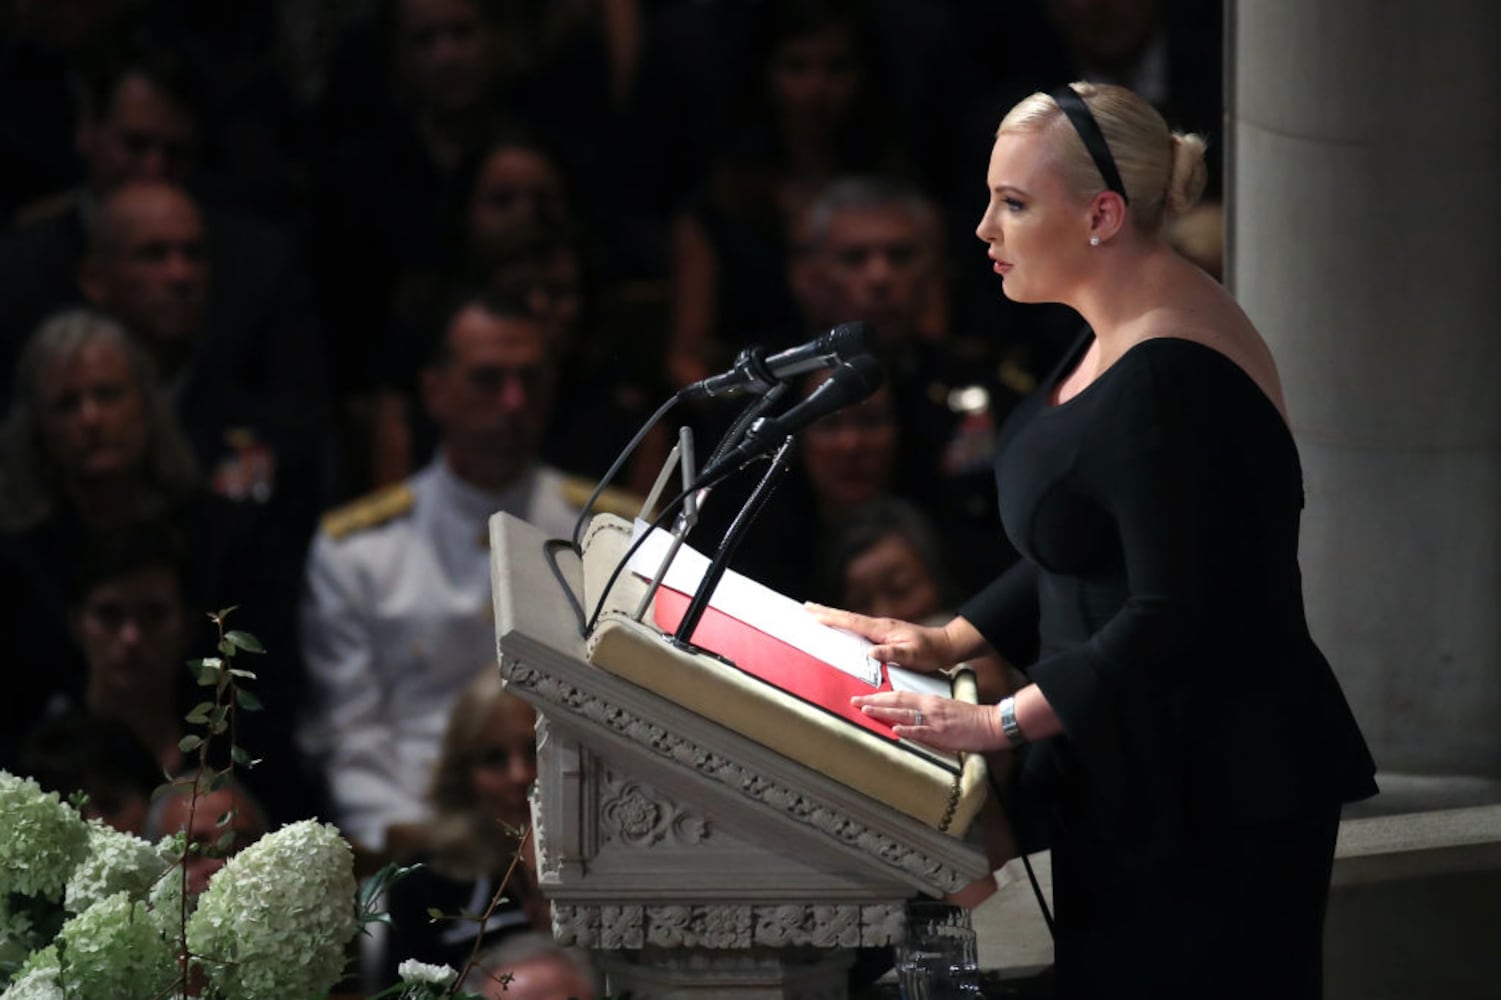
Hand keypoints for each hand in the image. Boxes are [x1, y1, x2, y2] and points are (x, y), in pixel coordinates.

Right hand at [805, 603, 955, 672]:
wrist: (945, 645)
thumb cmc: (930, 652)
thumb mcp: (913, 656)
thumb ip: (892, 654)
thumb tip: (871, 652)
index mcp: (882, 629)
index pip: (852, 622)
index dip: (832, 618)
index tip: (813, 614)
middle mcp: (879, 625)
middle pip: (847, 617)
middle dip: (825, 611)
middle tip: (805, 606)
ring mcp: (881, 627)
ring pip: (851, 620)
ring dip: (832, 615)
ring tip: (816, 612)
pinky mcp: (884, 632)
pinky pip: (858, 626)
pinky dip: (844, 622)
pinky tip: (841, 625)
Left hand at [851, 690, 1007, 752]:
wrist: (989, 723)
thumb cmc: (968, 718)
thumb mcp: (944, 709)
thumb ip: (925, 711)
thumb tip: (907, 716)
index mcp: (928, 700)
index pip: (899, 695)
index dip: (880, 696)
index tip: (863, 697)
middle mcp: (928, 707)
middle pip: (896, 701)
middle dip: (874, 701)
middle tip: (854, 700)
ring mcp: (934, 720)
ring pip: (904, 713)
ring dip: (883, 711)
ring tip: (865, 710)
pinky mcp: (942, 734)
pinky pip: (922, 731)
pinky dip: (907, 730)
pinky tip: (895, 730)